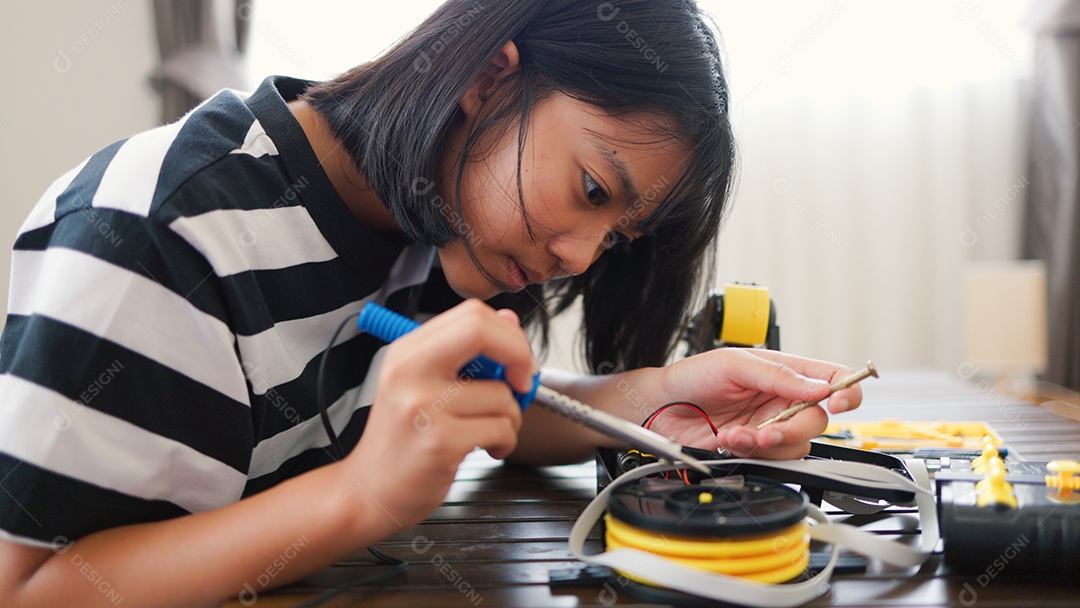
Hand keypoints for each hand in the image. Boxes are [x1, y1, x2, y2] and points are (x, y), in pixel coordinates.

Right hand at [344, 300, 537, 532]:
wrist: (369, 490)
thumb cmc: (402, 439)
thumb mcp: (424, 384)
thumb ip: (465, 352)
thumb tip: (508, 321)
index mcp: (408, 352)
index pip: (470, 314)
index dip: (506, 333)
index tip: (516, 361)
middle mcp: (410, 371)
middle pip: (482, 331)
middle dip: (519, 357)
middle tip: (521, 384)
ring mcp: (423, 406)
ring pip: (502, 395)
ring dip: (511, 418)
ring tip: (487, 431)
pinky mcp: (439, 442)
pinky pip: (500, 429)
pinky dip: (505, 442)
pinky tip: (486, 448)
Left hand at [650, 348, 861, 458]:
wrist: (660, 406)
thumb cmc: (693, 376)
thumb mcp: (734, 364)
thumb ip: (777, 375)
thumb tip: (819, 386)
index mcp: (785, 372)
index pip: (832, 379)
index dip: (846, 391)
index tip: (837, 402)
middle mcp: (782, 401)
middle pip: (818, 420)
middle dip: (795, 429)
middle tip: (769, 430)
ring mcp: (769, 426)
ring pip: (796, 446)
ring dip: (768, 443)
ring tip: (738, 434)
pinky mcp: (753, 449)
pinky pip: (770, 459)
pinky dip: (750, 451)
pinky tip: (729, 439)